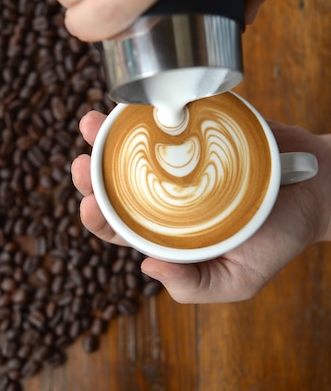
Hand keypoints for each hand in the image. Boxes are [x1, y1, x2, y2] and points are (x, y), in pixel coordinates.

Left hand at [71, 110, 330, 303]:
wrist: (317, 188)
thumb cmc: (277, 237)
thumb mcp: (239, 278)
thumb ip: (196, 285)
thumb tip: (147, 267)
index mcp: (167, 230)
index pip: (121, 227)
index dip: (98, 218)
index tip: (91, 204)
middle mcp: (167, 192)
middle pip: (116, 185)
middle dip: (91, 177)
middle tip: (82, 165)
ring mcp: (179, 158)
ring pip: (132, 149)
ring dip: (106, 138)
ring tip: (91, 125)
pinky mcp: (197, 127)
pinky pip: (165, 117)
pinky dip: (145, 110)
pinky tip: (129, 105)